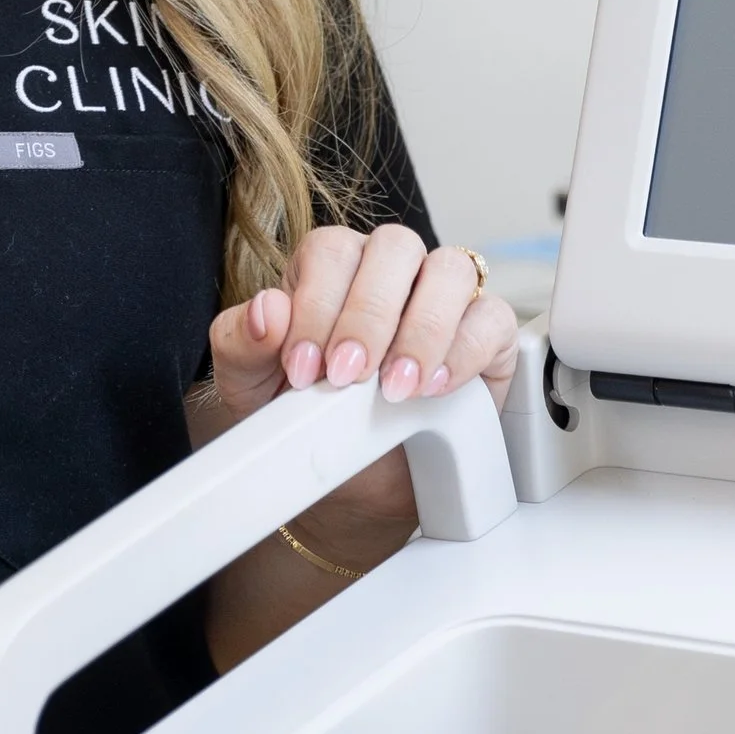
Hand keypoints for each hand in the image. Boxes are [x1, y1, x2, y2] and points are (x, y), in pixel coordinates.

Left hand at [192, 227, 518, 576]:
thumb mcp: (251, 385)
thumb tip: (267, 309)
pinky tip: (434, 387)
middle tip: (348, 376)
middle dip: (368, 315)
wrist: (349, 485)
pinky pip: (492, 319)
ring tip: (395, 387)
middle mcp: (391, 273)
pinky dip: (465, 350)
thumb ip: (242, 341)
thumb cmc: (302, 419)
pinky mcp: (487, 337)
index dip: (317, 304)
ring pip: (451, 271)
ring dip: (422, 329)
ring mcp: (444, 300)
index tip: (305, 367)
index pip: (332, 250)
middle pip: (395, 248)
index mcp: (331, 268)